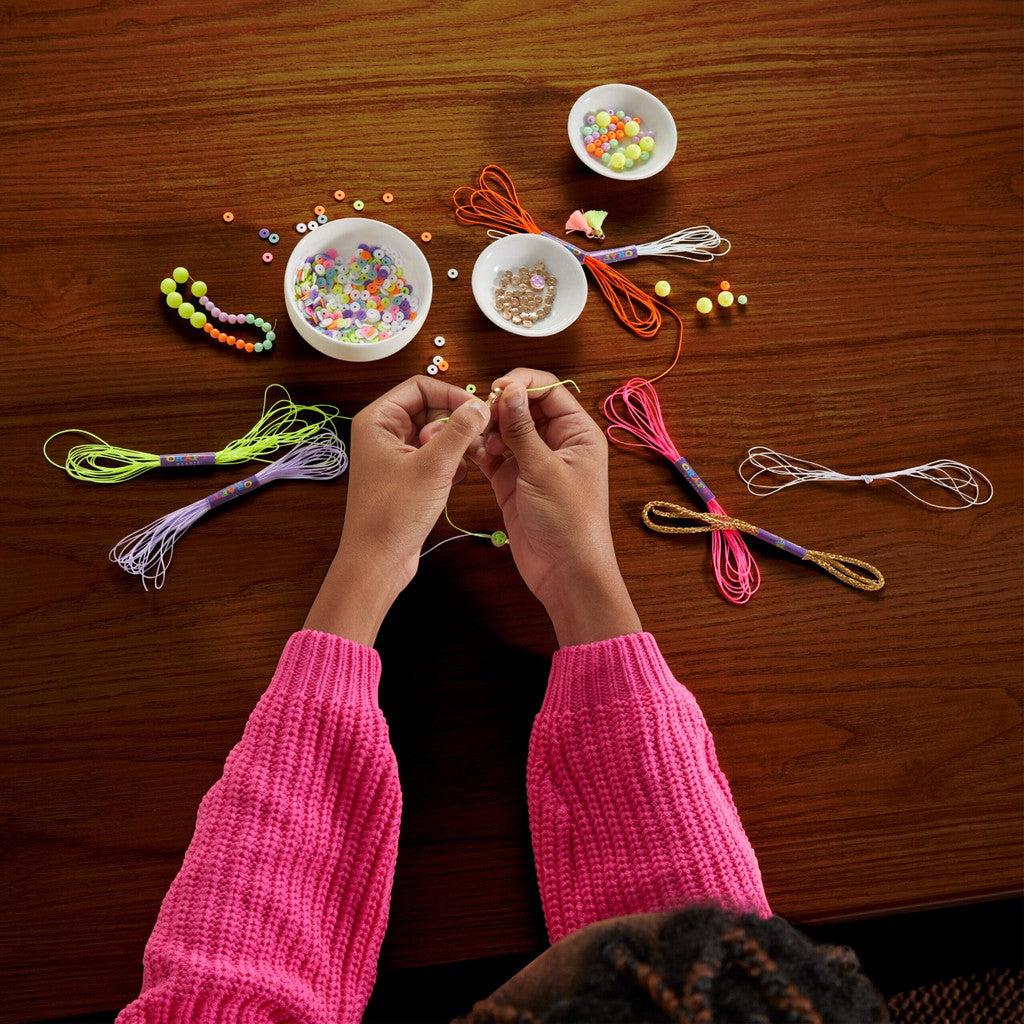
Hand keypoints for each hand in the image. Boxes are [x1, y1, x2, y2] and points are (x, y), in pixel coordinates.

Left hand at [304, 376, 489, 644]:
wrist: (377, 562)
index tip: (476, 412)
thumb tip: (480, 406)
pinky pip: (435, 456)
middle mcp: (383, 433)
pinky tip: (457, 480)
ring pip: (436, 434)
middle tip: (476, 442)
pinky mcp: (406, 476)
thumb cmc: (393, 514)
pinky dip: (451, 463)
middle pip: (430, 409)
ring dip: (456, 445)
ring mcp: (394, 456)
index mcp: (378, 420)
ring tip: (465, 464)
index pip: (420, 386)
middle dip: (456, 423)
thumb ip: (460, 430)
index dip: (451, 395)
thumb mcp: (433, 466)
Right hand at [472, 368, 640, 646]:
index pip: (550, 391)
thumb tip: (510, 389)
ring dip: (489, 429)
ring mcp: (534, 463)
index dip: (523, 385)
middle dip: (501, 407)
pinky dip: (482, 450)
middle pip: (525, 407)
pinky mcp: (514, 482)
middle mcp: (557, 444)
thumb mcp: (544, 469)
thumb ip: (523, 428)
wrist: (565, 574)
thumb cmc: (568, 522)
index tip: (496, 389)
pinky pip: (495, 455)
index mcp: (578, 433)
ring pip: (506, 430)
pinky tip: (472, 451)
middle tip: (482, 417)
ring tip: (478, 440)